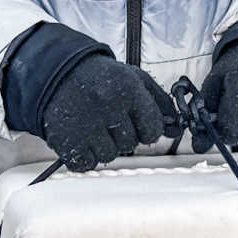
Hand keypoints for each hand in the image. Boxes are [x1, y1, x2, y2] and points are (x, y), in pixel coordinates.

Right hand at [41, 54, 174, 171]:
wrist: (60, 73)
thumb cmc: (103, 78)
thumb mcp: (135, 79)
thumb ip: (160, 102)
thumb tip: (176, 128)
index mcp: (128, 89)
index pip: (152, 129)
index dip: (147, 129)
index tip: (138, 123)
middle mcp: (107, 106)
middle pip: (130, 144)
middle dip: (124, 135)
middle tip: (111, 120)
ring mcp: (85, 124)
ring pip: (109, 156)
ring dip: (105, 146)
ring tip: (95, 126)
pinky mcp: (66, 140)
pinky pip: (86, 163)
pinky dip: (86, 155)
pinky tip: (83, 137)